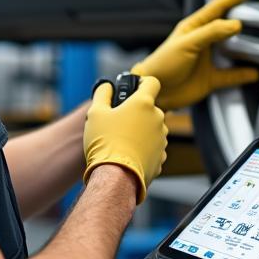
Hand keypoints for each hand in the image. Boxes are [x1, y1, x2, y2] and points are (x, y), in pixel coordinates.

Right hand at [83, 75, 167, 203]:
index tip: (134, 89)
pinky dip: (143, 149)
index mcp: (144, 103)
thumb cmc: (105, 142)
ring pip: (152, 128)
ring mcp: (162, 139)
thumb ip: (102, 94)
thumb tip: (107, 87)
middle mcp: (157, 119)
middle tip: (119, 122)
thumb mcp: (96, 112)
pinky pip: (152, 147)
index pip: (152, 82)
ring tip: (121, 142)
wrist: (115, 176)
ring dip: (140, 131)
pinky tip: (128, 155)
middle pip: (150, 108)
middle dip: (137, 112)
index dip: (142, 83)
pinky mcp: (161, 157)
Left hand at [131, 0, 258, 110]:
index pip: (217, 8)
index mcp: (194, 28)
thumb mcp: (187, 43)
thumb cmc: (162, 64)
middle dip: (243, 20)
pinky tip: (254, 73)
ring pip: (232, 52)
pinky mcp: (210, 79)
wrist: (155, 91)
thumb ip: (211, 32)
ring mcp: (207, 61)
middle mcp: (202, 42)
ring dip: (246, 49)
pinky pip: (231, 76)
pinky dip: (243, 74)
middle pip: (227, 28)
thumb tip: (235, 24)